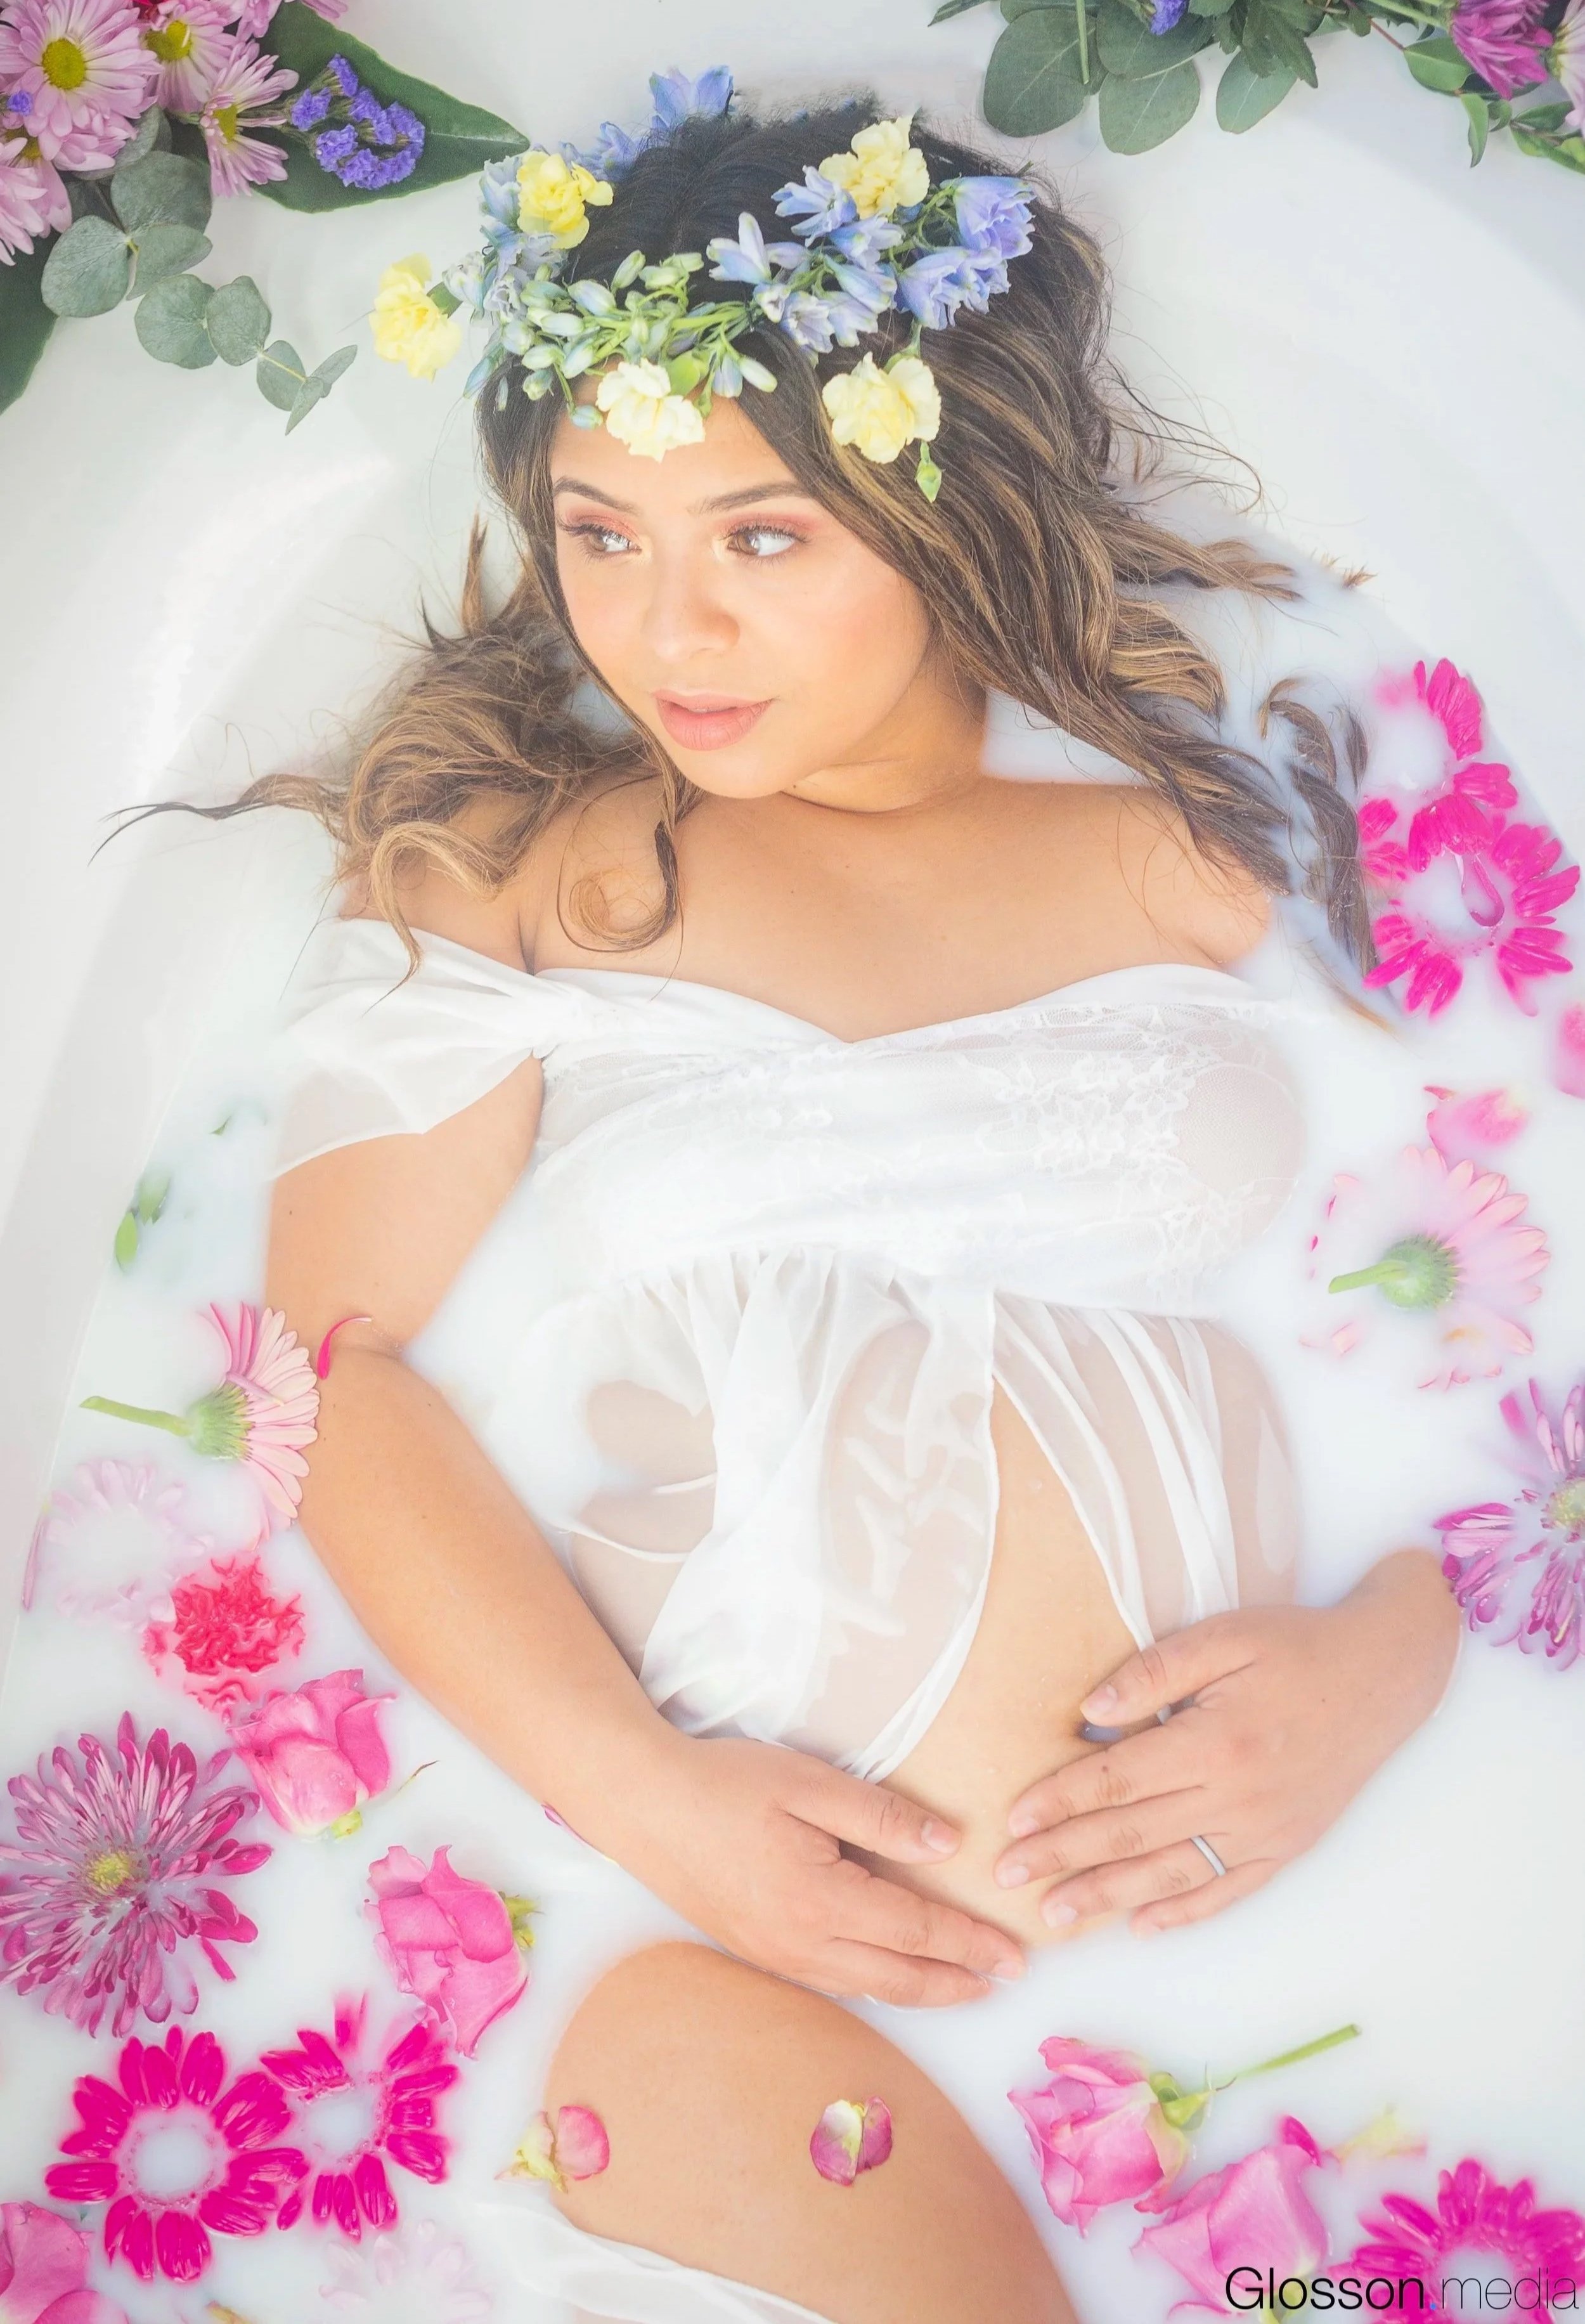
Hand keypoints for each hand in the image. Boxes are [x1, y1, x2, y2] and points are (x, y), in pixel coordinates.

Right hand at [624, 1731, 1027, 2007]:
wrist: (642, 1805)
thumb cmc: (725, 1783)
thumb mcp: (809, 1783)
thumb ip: (882, 1816)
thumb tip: (949, 1845)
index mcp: (819, 1900)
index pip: (915, 1930)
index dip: (970, 1943)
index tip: (1015, 1955)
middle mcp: (800, 1943)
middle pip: (897, 1977)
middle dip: (958, 1982)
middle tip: (1006, 1982)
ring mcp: (775, 1954)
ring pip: (865, 1988)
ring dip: (920, 1990)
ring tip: (963, 1986)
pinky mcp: (757, 1950)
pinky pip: (832, 1981)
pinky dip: (875, 1986)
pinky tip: (892, 1977)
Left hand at [992, 1548, 1459, 1936]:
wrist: (1387, 1674)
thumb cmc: (1298, 1646)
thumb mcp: (1224, 1636)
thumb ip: (1154, 1671)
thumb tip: (1091, 1710)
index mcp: (1214, 1742)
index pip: (1117, 1780)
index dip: (1060, 1802)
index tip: (1013, 1821)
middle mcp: (1237, 1797)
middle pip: (1132, 1835)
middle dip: (1064, 1858)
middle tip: (1007, 1879)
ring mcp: (1264, 1831)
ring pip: (1172, 1874)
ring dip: (1108, 1897)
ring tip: (1056, 1916)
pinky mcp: (1288, 1847)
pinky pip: (1226, 1891)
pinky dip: (1182, 1913)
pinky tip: (1141, 1925)